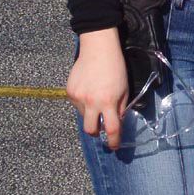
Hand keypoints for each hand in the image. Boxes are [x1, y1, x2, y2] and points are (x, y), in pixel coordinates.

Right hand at [66, 28, 127, 149]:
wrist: (98, 49)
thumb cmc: (115, 68)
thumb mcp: (124, 89)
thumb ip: (119, 108)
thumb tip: (115, 122)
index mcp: (108, 102)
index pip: (111, 129)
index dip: (113, 141)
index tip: (114, 146)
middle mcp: (91, 102)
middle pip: (91, 130)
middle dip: (96, 132)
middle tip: (101, 127)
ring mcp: (78, 97)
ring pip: (83, 116)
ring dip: (91, 114)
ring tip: (96, 98)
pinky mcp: (70, 91)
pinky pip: (76, 105)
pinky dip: (83, 103)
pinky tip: (88, 90)